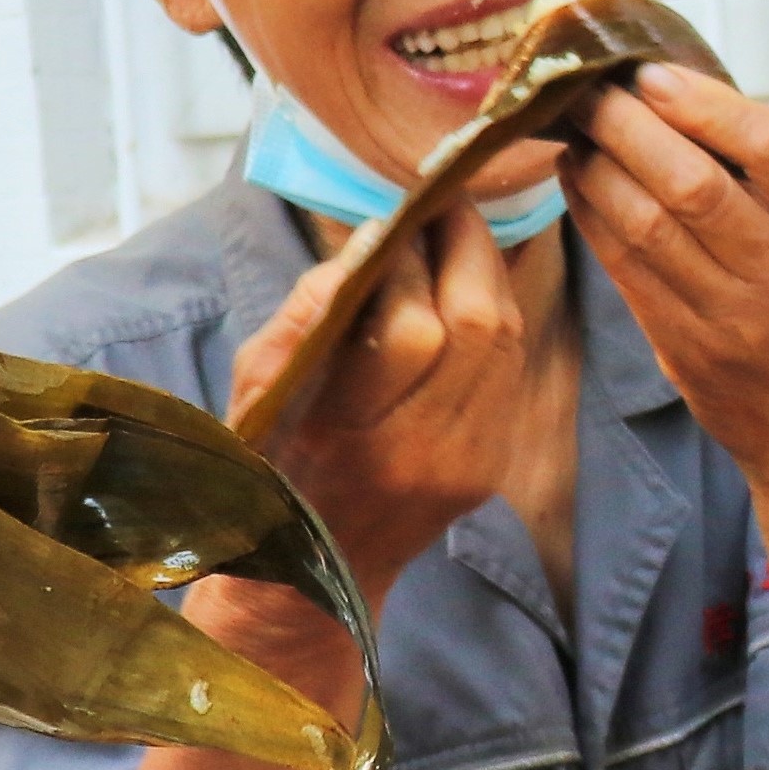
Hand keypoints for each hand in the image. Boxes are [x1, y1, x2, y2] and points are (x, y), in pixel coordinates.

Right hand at [222, 166, 545, 589]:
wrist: (312, 572)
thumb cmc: (268, 462)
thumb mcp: (256, 389)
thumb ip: (306, 314)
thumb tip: (369, 236)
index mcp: (349, 435)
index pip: (412, 328)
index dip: (411, 258)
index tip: (395, 210)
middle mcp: (422, 453)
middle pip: (481, 325)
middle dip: (467, 245)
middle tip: (443, 197)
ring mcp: (468, 464)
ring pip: (508, 340)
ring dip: (488, 271)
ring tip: (455, 230)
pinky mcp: (492, 465)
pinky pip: (512, 370)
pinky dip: (495, 315)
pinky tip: (468, 286)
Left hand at [564, 70, 768, 503]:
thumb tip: (686, 96)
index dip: (702, 101)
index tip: (652, 72)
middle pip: (692, 182)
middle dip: (627, 124)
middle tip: (589, 85)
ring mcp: (735, 321)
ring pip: (645, 224)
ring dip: (597, 165)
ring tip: (576, 126)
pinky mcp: (686, 352)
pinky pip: (625, 269)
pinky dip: (593, 215)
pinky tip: (578, 180)